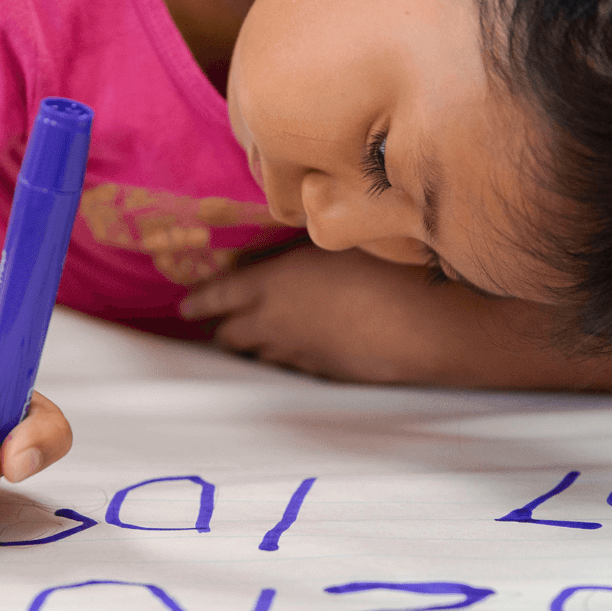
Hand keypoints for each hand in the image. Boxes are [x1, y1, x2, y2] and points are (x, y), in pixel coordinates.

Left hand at [179, 245, 462, 382]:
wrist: (426, 323)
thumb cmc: (383, 266)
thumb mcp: (330, 237)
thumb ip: (292, 243)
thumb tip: (264, 243)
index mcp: (271, 285)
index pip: (219, 297)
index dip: (199, 301)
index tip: (185, 305)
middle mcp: (277, 324)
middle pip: (232, 334)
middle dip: (221, 326)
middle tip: (215, 321)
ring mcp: (301, 353)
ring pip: (260, 354)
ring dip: (251, 343)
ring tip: (249, 337)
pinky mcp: (327, 373)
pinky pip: (291, 365)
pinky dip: (284, 355)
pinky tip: (295, 348)